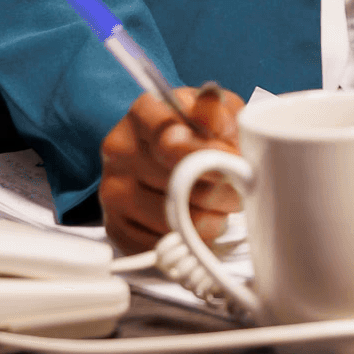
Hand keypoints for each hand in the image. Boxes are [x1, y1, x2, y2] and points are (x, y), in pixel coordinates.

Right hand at [99, 84, 243, 255]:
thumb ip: (219, 112)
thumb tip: (214, 116)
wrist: (169, 152)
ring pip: (173, 221)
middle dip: (223, 190)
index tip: (237, 161)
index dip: (214, 157)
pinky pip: (161, 245)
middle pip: (178, 185)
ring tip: (223, 204)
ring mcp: (112, 191)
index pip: (174, 145)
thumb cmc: (199, 128)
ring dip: (213, 219)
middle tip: (241, 185)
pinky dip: (190, 241)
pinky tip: (201, 222)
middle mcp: (119, 150)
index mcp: (143, 113)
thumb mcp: (215, 108)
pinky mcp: (114, 226)